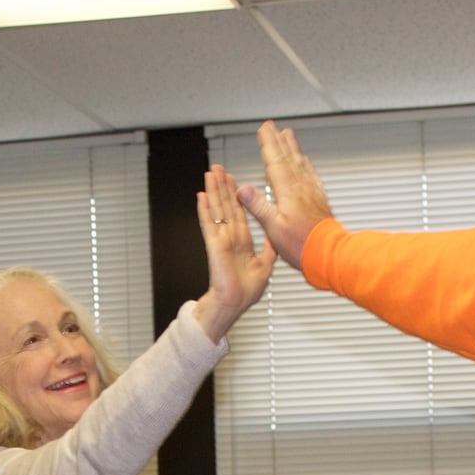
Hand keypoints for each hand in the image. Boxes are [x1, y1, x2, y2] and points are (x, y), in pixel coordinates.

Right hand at [194, 164, 275, 341]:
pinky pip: (209, 225)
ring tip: (209, 174)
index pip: (239, 211)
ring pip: (217, 210)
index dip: (236, 195)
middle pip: (226, 205)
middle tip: (218, 168)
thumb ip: (268, 250)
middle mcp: (231, 238)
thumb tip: (274, 239)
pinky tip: (201, 197)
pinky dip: (205, 211)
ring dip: (213, 191)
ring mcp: (222, 240)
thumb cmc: (247, 292)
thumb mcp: (265, 267)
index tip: (234, 181)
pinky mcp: (215, 247)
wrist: (235, 305)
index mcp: (243, 241)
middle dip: (222, 186)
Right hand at [235, 120, 334, 269]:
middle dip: (278, 140)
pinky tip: (304, 162)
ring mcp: (311, 193)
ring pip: (299, 163)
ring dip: (292, 148)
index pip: (274, 161)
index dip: (268, 144)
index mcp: (288, 192)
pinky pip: (311, 176)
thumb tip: (242, 189)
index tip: (263, 129)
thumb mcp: (273, 227)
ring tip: (288, 135)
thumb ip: (258, 206)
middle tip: (272, 126)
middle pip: (287, 158)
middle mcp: (301, 188)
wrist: (329, 254)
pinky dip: (305, 165)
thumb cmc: (302, 245)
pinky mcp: (318, 200)